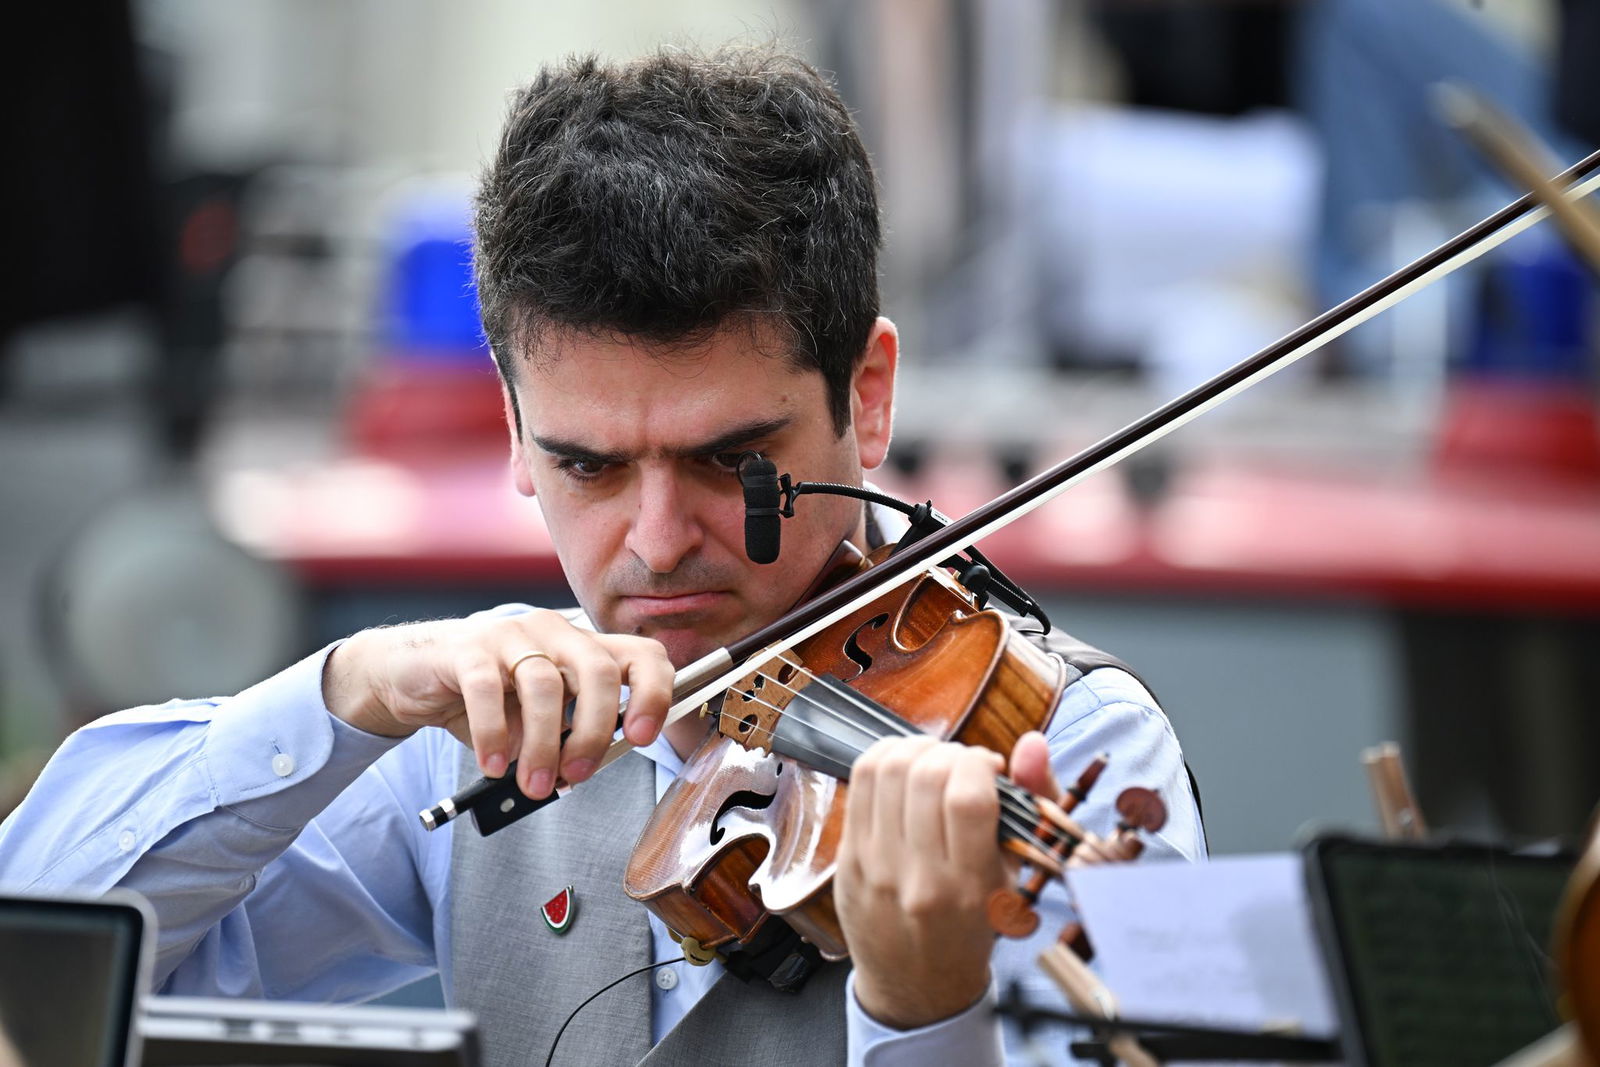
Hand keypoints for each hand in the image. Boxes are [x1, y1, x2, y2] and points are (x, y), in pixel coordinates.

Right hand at [321, 610, 673, 797]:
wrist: (411, 675)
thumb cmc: (485, 699)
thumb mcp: (538, 718)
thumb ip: (567, 735)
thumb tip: (582, 770)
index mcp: (582, 648)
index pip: (641, 655)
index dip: (653, 693)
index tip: (641, 737)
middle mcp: (554, 633)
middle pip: (598, 671)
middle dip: (593, 732)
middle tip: (577, 775)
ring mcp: (511, 634)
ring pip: (545, 684)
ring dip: (542, 744)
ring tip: (533, 784)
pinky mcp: (467, 647)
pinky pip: (488, 689)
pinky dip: (494, 733)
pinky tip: (493, 765)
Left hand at [835, 736, 1007, 1029]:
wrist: (916, 984)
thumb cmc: (973, 926)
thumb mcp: (1015, 877)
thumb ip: (1032, 805)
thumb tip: (1033, 742)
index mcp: (969, 887)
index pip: (967, 800)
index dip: (979, 763)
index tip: (988, 768)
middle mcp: (918, 877)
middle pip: (925, 776)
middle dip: (950, 753)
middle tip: (961, 766)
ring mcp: (875, 865)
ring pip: (887, 769)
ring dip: (916, 749)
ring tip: (934, 761)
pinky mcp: (848, 856)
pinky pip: (859, 781)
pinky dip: (885, 757)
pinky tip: (904, 767)